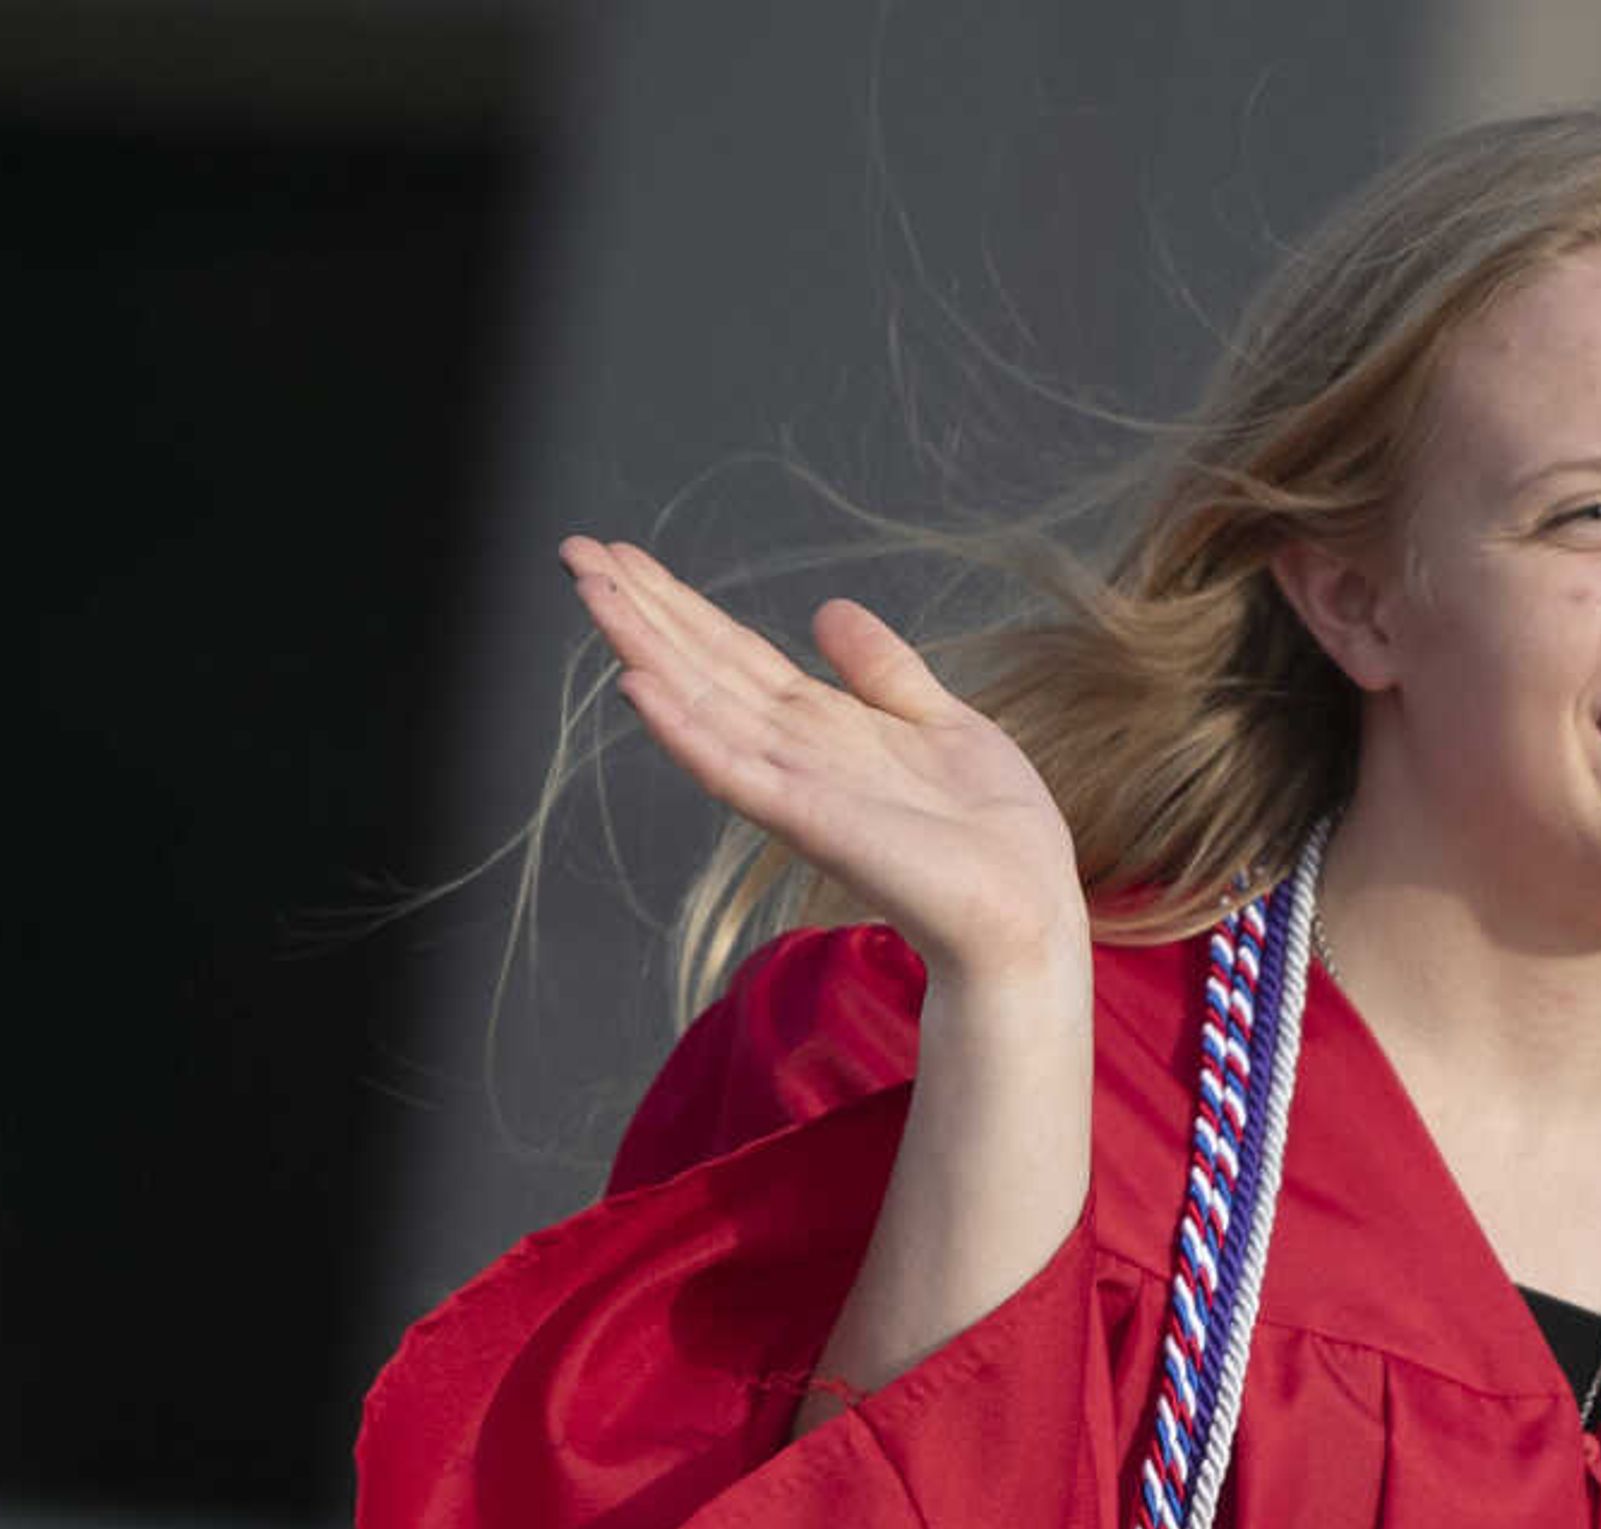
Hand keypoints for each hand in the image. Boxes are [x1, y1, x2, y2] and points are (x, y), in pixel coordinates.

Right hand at [563, 535, 1084, 981]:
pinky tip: (638, 687)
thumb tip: (828, 610)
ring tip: (590, 592)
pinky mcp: (809, 820)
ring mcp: (795, 785)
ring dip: (643, 648)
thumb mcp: (939, 719)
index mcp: (824, 725)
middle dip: (639, 609)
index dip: (679, 603)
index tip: (622, 553)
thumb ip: (881, 669)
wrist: (1025, 906)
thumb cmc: (991, 831)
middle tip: (575, 550)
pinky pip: (733, 770)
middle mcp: (795, 751)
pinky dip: (684, 730)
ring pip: (700, 704)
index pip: (733, 652)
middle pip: (701, 666)